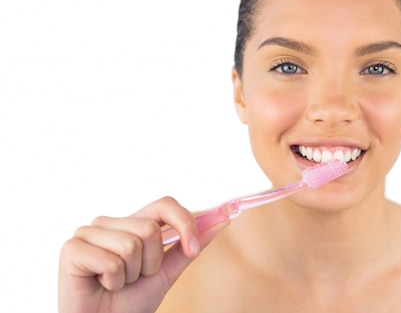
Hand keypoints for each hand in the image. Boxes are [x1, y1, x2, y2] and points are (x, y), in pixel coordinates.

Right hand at [58, 196, 227, 312]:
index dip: (184, 224)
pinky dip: (113, 281)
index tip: (193, 250)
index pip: (165, 204)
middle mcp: (110, 222)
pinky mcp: (72, 248)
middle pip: (150, 228)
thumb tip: (222, 219)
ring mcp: (89, 232)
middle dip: (151, 263)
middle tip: (134, 278)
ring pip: (132, 243)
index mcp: (132, 223)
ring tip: (116, 283)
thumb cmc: (130, 301)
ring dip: (131, 274)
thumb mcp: (167, 272)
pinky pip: (111, 261)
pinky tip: (101, 285)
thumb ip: (190, 245)